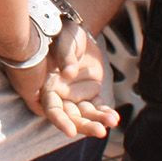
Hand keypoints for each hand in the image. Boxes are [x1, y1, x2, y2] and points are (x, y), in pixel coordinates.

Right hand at [2, 25, 119, 140]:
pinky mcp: (90, 92)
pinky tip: (114, 117)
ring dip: (98, 120)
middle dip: (84, 126)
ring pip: (85, 114)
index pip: (52, 109)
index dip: (60, 120)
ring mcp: (75, 94)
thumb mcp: (62, 39)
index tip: (70, 131)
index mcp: (47, 86)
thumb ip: (64, 55)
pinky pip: (97, 106)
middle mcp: (59, 94)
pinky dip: (105, 112)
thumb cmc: (61, 32)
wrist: (74, 28)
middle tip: (99, 132)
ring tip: (112, 122)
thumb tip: (68, 72)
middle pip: (70, 116)